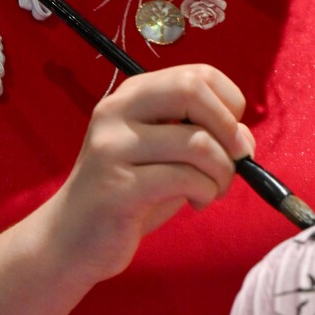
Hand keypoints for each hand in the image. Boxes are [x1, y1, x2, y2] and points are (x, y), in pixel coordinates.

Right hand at [46, 64, 254, 283]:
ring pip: (196, 142)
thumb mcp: (166, 156)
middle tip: (235, 159)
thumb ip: (203, 137)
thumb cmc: (129, 195)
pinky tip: (197, 203)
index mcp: (132, 96)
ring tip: (212, 190)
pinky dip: (206, 191)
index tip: (231, 135)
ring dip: (222, 171)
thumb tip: (244, 139)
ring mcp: (113, 148)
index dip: (228, 102)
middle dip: (228, 127)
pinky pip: (184, 178)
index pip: (196, 74)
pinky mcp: (117, 187)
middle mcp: (117, 112)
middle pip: (191, 90)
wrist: (70, 240)